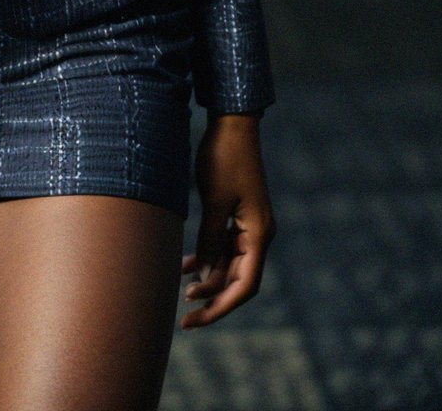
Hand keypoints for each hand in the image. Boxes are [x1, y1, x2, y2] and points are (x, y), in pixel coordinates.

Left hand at [179, 113, 275, 329]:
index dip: (221, 306)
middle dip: (213, 299)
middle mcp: (259, 234)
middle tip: (185, 319)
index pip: (245, 285)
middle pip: (238, 280)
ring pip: (230, 265)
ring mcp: (249, 225)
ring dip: (209, 278)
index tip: (196, 318)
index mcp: (259, 234)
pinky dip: (208, 258)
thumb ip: (210, 238)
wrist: (232, 124)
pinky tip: (186, 265)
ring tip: (182, 290)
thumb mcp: (213, 201)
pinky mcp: (238, 215)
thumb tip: (205, 273)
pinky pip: (225, 246)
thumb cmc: (224, 158)